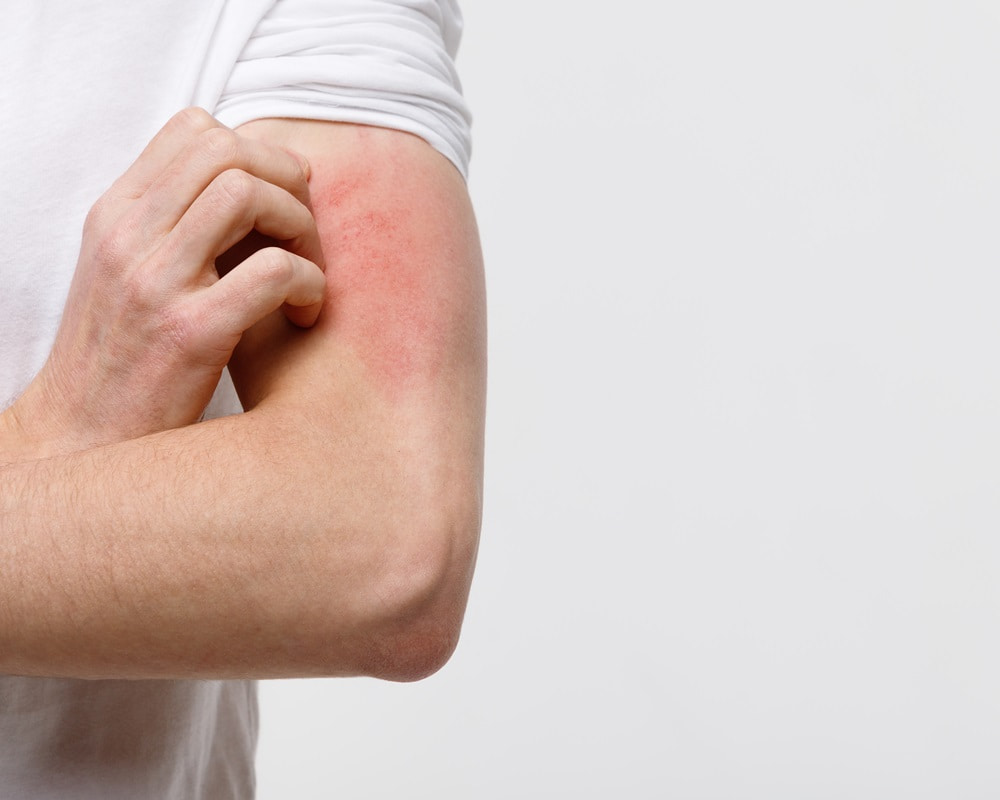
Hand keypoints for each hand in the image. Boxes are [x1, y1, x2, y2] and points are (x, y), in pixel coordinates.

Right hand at [4, 107, 326, 456]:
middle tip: (304, 232)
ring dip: (301, 228)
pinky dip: (309, 284)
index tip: (280, 197)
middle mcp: (128, 236)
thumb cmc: (124, 357)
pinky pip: (273, 271)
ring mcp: (155, 282)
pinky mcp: (190, 332)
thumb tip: (252, 183)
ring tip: (306, 272)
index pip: (194, 129)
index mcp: (116, 214)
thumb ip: (174, 224)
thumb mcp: (130, 273)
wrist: (85, 436)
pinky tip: (305, 314)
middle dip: (288, 181)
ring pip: (248, 195)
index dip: (256, 151)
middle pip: (227, 150)